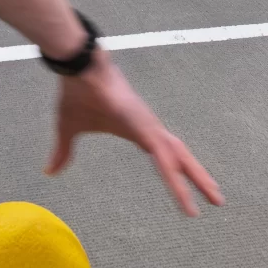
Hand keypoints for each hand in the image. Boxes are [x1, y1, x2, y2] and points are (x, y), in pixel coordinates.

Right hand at [48, 51, 222, 216]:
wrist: (78, 68)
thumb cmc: (77, 94)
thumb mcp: (69, 130)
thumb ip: (64, 152)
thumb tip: (50, 171)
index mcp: (137, 132)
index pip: (164, 157)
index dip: (177, 174)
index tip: (189, 191)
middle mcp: (149, 129)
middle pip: (181, 157)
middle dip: (199, 178)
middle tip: (217, 200)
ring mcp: (149, 126)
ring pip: (179, 158)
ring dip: (197, 178)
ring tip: (214, 198)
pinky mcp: (144, 125)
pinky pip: (163, 156)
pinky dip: (174, 174)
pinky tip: (184, 190)